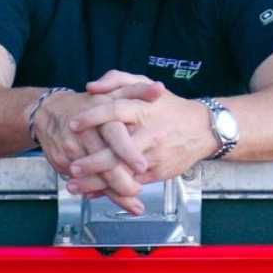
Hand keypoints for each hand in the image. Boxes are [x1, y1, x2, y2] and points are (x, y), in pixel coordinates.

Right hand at [31, 87, 148, 213]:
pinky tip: (116, 201)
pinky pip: (84, 182)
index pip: (114, 134)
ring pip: (95, 176)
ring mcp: (72, 150)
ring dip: (114, 193)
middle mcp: (84, 133)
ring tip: (134, 202)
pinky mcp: (63, 164)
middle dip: (121, 180)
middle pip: (103, 161)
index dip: (128, 151)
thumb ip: (138, 91)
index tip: (143, 166)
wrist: (49, 112)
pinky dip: (100, 193)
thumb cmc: (88, 103)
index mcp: (99, 114)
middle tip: (138, 191)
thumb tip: (159, 90)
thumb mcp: (112, 92)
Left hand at [67, 78, 212, 186]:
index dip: (93, 116)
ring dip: (96, 182)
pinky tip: (91, 192)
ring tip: (74, 185)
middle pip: (118, 148)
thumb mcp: (145, 84)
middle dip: (93, 160)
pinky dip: (110, 190)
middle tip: (71, 165)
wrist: (201, 129)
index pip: (115, 110)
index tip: (72, 123)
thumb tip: (90, 87)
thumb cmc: (168, 106)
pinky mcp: (157, 173)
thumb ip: (117, 80)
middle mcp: (148, 132)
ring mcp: (152, 155)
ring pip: (123, 171)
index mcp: (143, 108)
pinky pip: (131, 184)